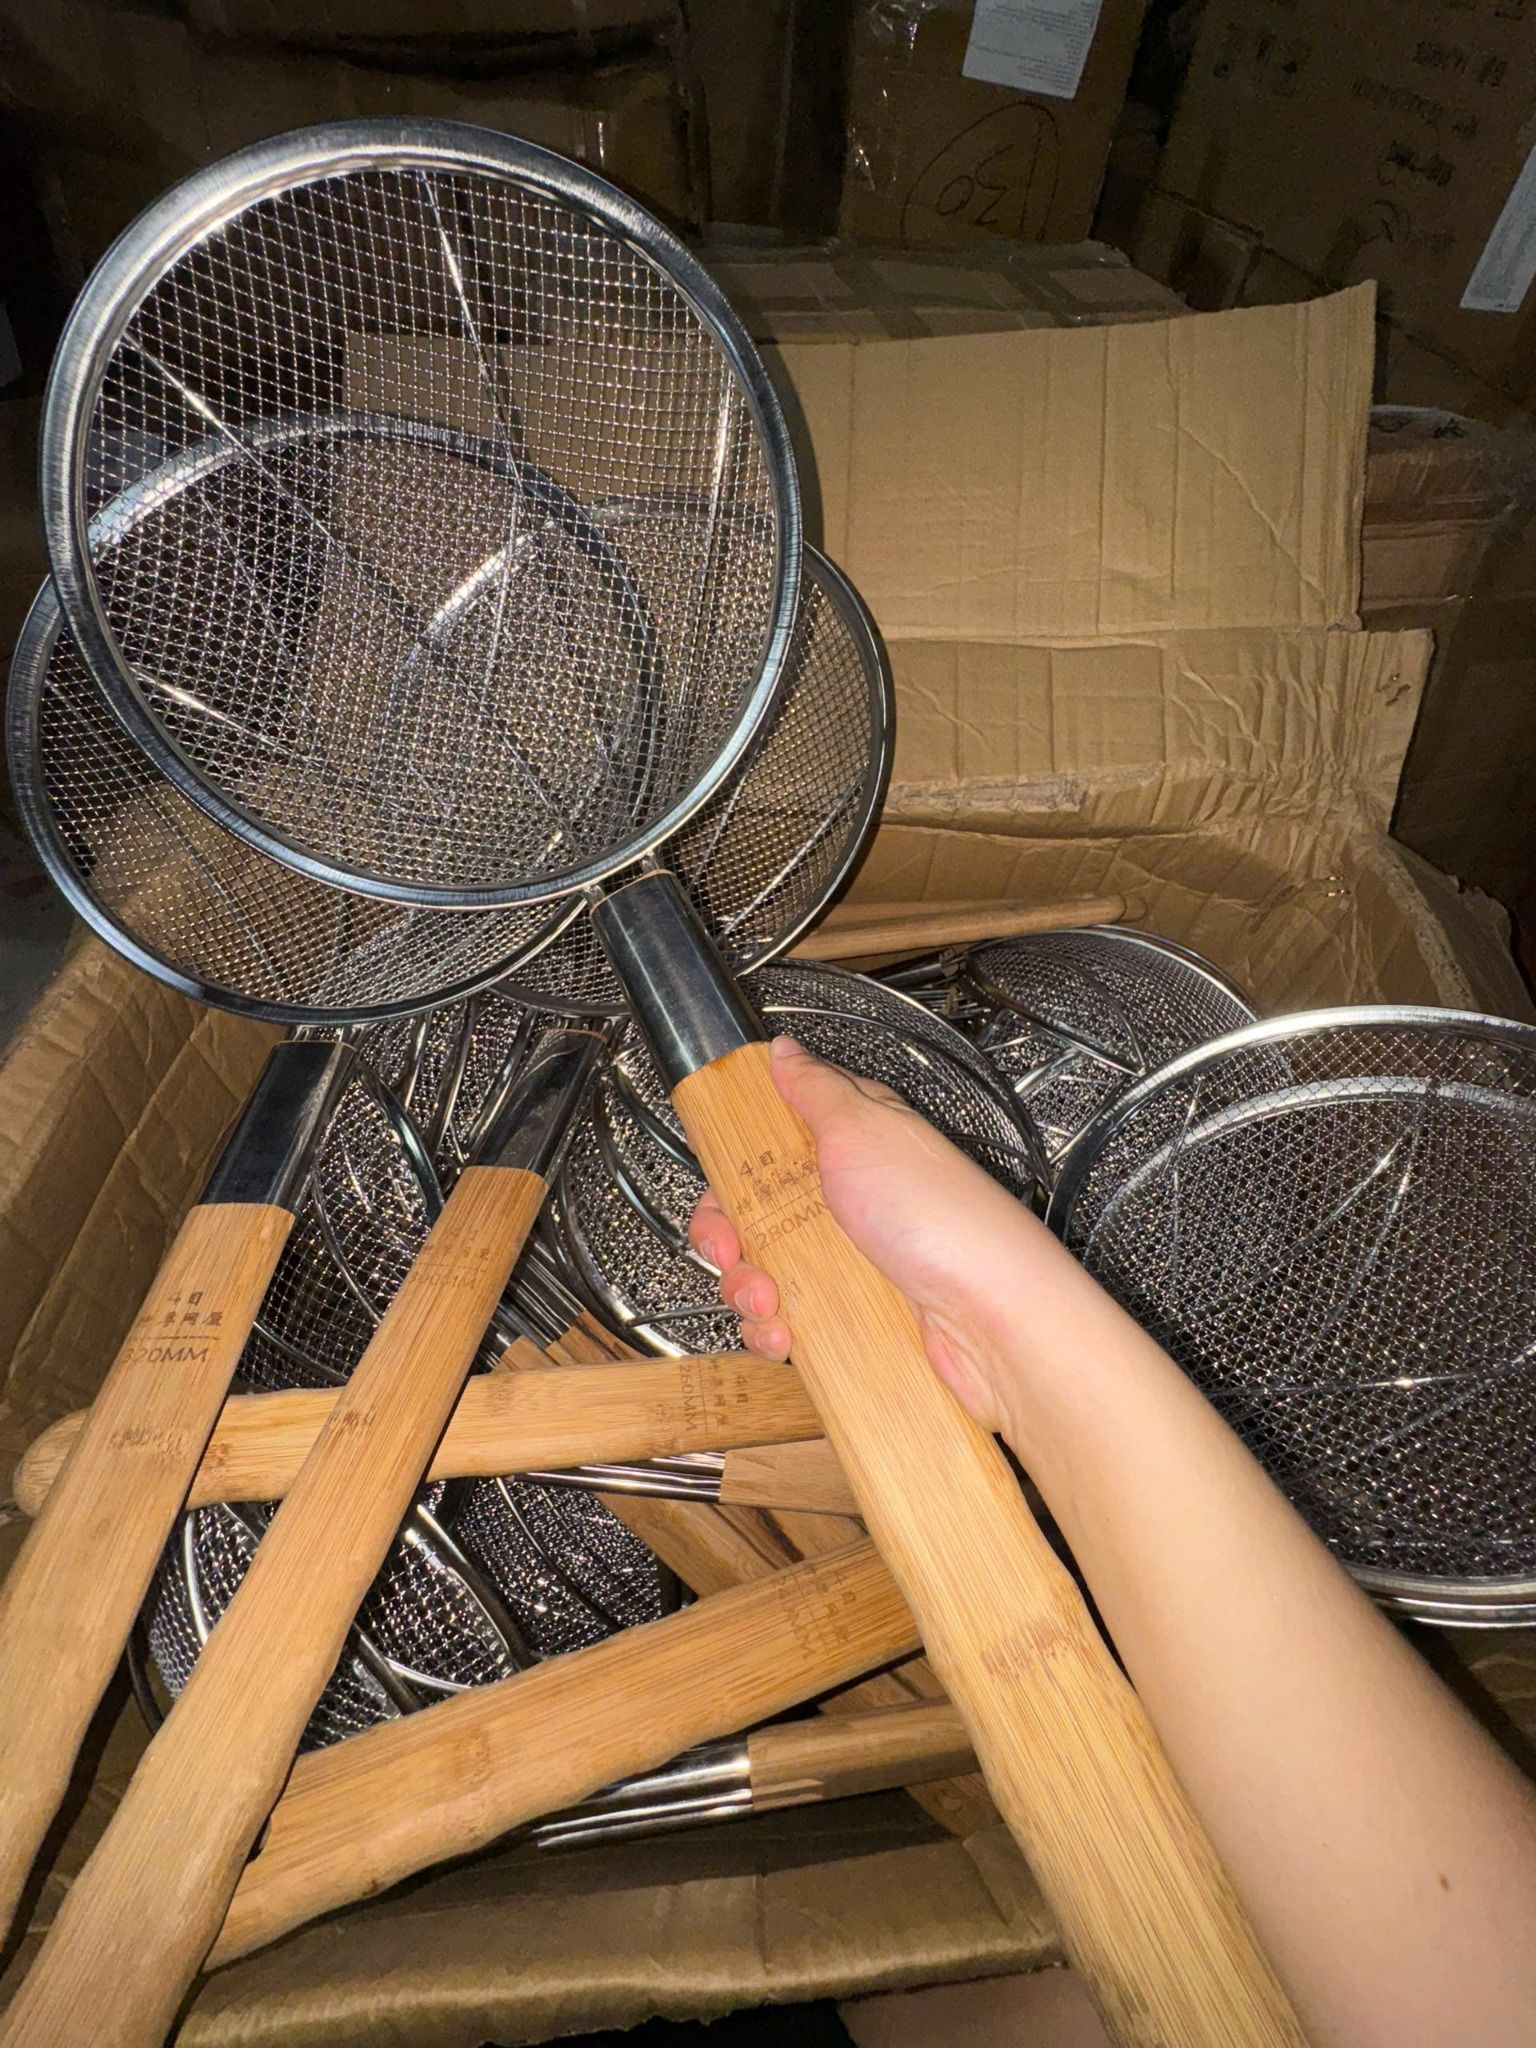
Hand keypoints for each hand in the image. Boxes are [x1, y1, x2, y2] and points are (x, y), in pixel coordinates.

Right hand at [688, 1035, 1051, 1439]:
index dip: (735, 1165)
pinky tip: (786, 1335)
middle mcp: (850, 1200)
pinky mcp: (854, 1314)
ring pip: (766, 1271)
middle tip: (735, 1249)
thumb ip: (815, 1089)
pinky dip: (775, 1332)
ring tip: (768, 1301)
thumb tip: (784, 1050)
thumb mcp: (864, 1129)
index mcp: (853, 1143)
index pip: (771, 1142)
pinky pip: (791, 1321)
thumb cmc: (941, 1216)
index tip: (721, 1185)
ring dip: (748, 1291)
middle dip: (730, 1237)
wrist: (990, 1318)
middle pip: (756, 1212)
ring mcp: (851, 1260)